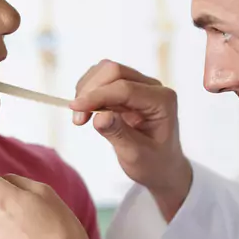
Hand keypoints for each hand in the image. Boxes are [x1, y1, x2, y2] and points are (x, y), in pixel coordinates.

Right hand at [70, 60, 192, 219]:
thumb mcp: (136, 155)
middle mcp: (153, 87)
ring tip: (81, 117)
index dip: (97, 96)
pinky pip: (103, 78)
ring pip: (106, 70)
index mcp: (162, 101)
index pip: (125, 88)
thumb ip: (118, 134)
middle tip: (78, 119)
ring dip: (87, 89)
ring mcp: (141, 85)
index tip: (75, 110)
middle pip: (114, 71)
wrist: (161, 167)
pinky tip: (87, 110)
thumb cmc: (153, 163)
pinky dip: (89, 91)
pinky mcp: (128, 87)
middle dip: (90, 90)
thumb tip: (99, 116)